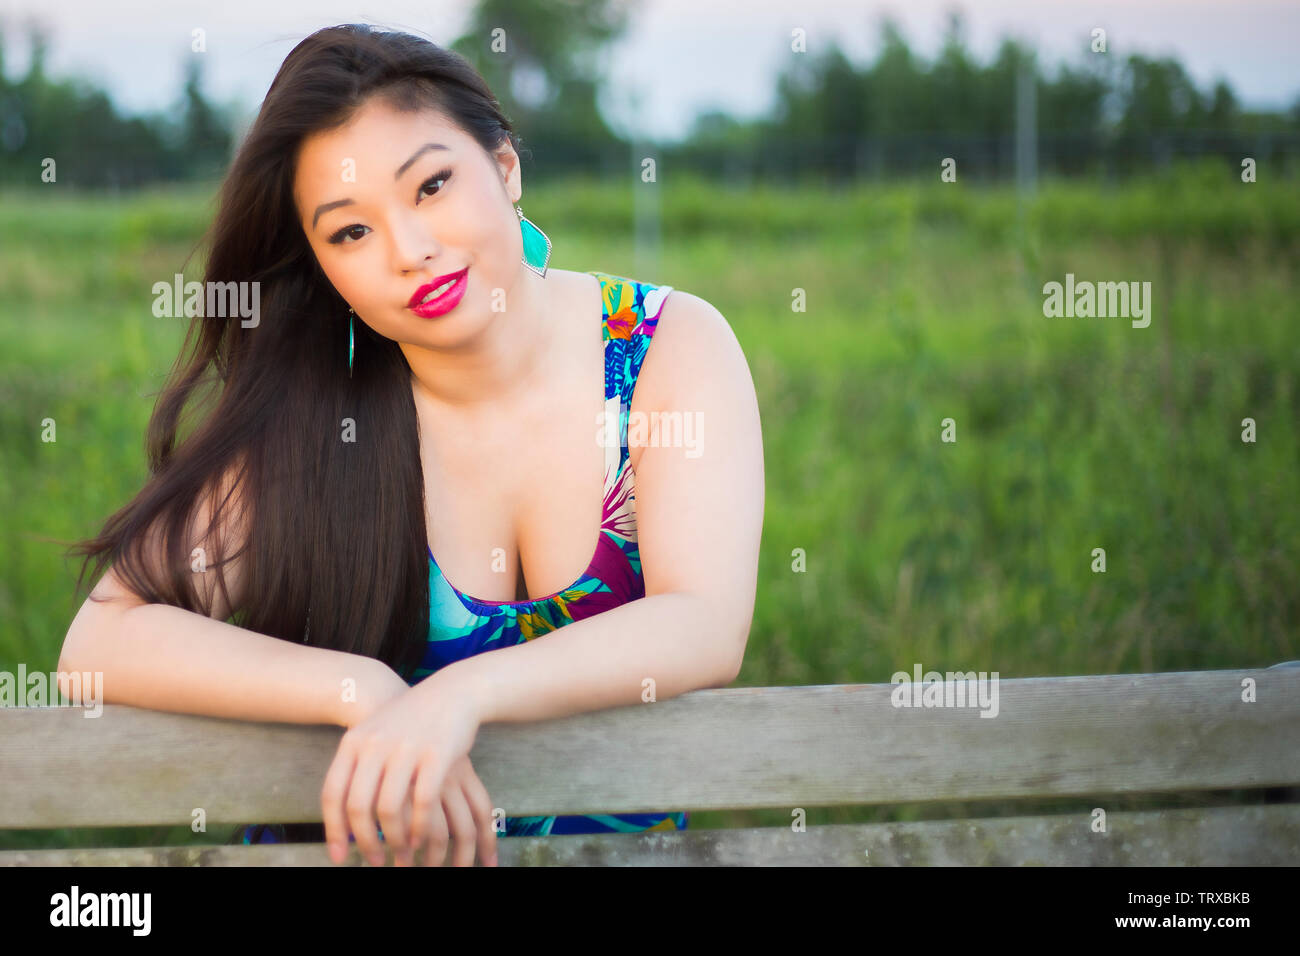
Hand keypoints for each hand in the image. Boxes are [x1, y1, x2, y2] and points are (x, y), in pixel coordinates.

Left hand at [321, 670, 498, 866]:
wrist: (452, 692)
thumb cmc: (411, 720)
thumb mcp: (375, 735)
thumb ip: (357, 768)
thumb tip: (342, 817)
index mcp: (354, 741)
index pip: (333, 793)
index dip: (333, 830)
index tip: (338, 858)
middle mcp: (375, 744)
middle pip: (358, 805)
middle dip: (365, 841)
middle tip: (374, 861)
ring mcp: (406, 749)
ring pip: (389, 809)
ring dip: (394, 839)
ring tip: (400, 853)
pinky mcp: (437, 755)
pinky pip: (422, 802)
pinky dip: (419, 828)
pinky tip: (420, 839)